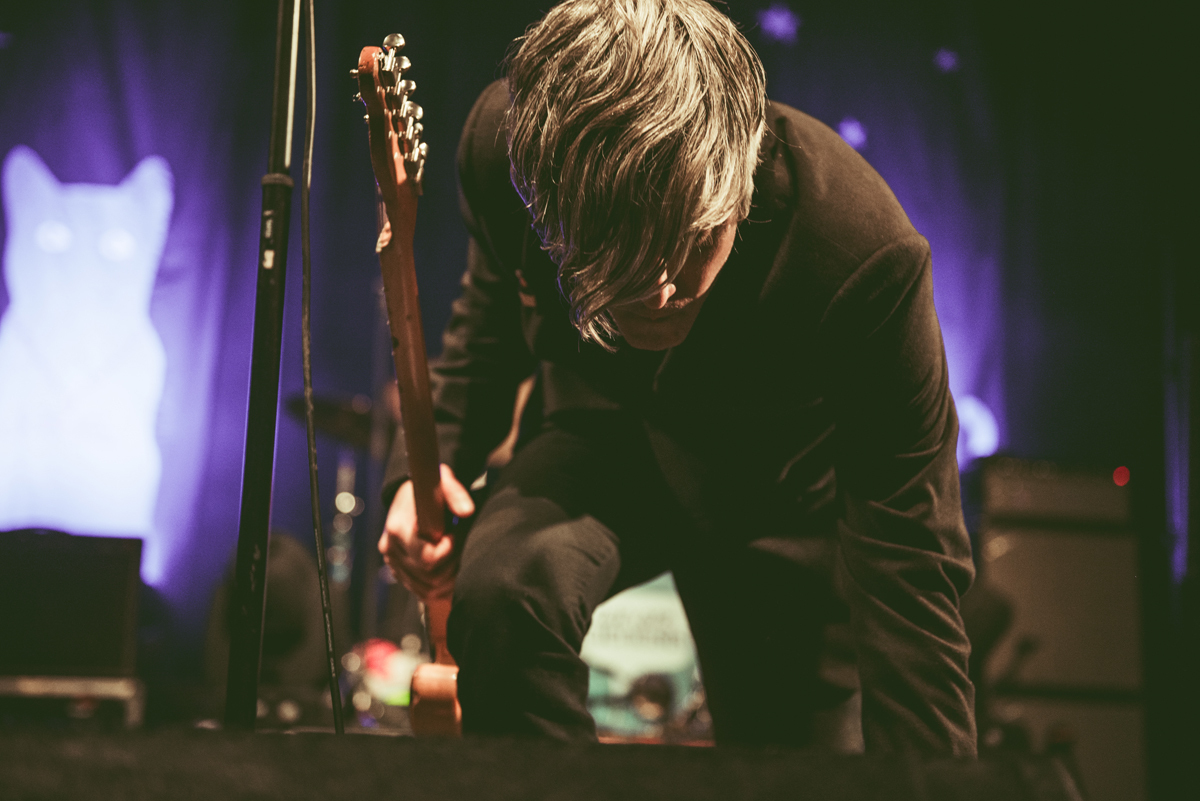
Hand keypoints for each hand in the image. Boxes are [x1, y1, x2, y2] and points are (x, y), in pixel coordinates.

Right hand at [378, 464, 474, 598]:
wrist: (411, 495)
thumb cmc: (429, 488)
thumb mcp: (442, 482)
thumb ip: (455, 494)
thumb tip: (467, 511)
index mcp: (398, 529)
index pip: (428, 558)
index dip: (449, 551)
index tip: (456, 535)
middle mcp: (392, 549)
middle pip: (430, 577)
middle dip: (452, 564)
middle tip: (459, 544)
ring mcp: (394, 563)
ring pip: (428, 590)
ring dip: (448, 578)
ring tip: (455, 554)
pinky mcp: (399, 572)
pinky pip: (423, 592)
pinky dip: (440, 587)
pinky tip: (449, 569)